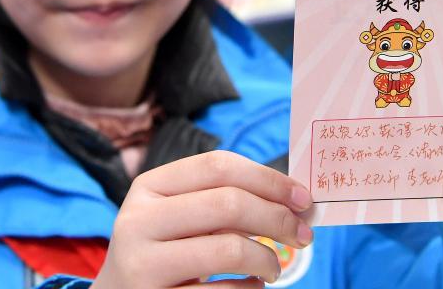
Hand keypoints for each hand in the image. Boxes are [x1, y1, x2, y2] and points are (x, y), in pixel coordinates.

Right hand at [91, 150, 313, 288]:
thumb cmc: (165, 251)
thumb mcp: (179, 215)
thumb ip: (223, 200)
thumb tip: (295, 200)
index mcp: (149, 187)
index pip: (217, 165)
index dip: (268, 178)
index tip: (303, 198)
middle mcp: (139, 221)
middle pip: (228, 203)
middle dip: (277, 218)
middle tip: (303, 234)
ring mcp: (142, 265)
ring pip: (229, 250)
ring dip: (268, 258)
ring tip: (274, 267)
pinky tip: (254, 287)